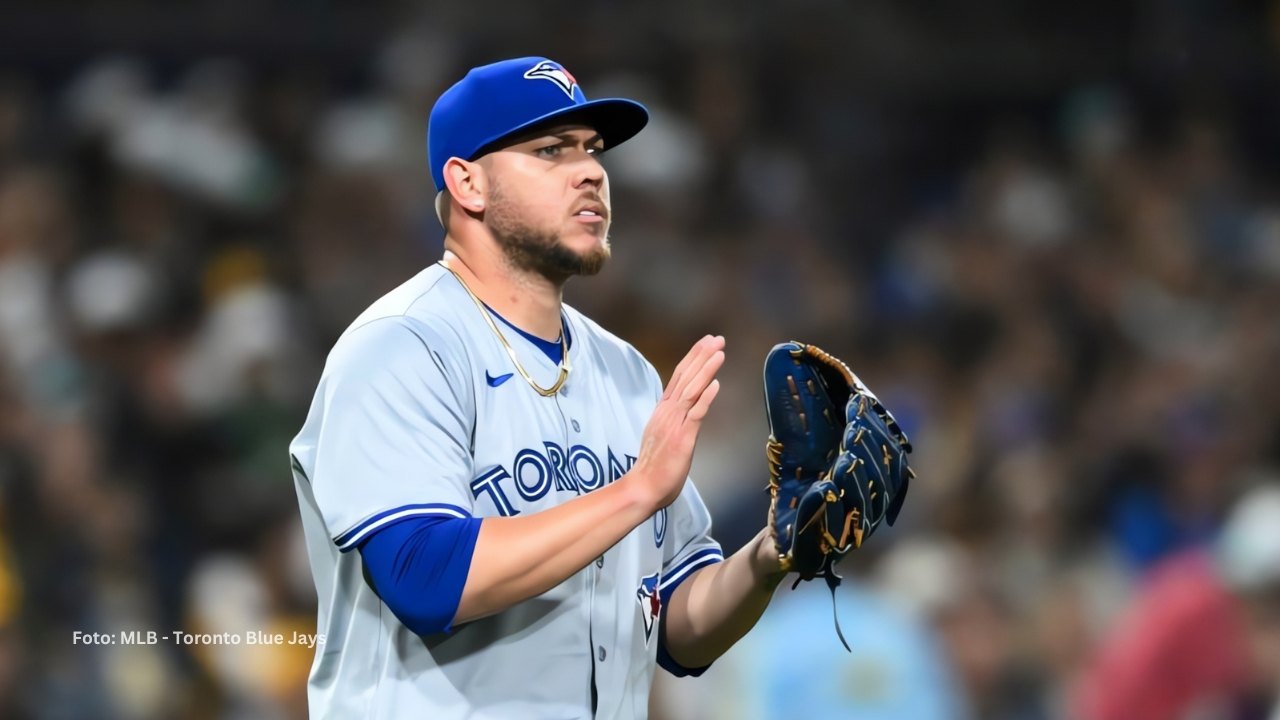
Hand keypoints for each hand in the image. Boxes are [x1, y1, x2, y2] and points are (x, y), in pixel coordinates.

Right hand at [630, 335, 724, 509]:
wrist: (643, 487)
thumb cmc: (655, 466)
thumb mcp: (664, 435)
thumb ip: (674, 420)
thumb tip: (686, 411)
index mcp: (664, 410)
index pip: (679, 377)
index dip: (693, 358)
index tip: (705, 343)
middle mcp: (668, 411)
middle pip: (686, 377)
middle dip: (702, 356)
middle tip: (717, 338)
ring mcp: (675, 423)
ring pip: (692, 390)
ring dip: (706, 369)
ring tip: (719, 352)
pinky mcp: (682, 437)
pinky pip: (696, 414)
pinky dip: (705, 397)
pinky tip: (716, 384)